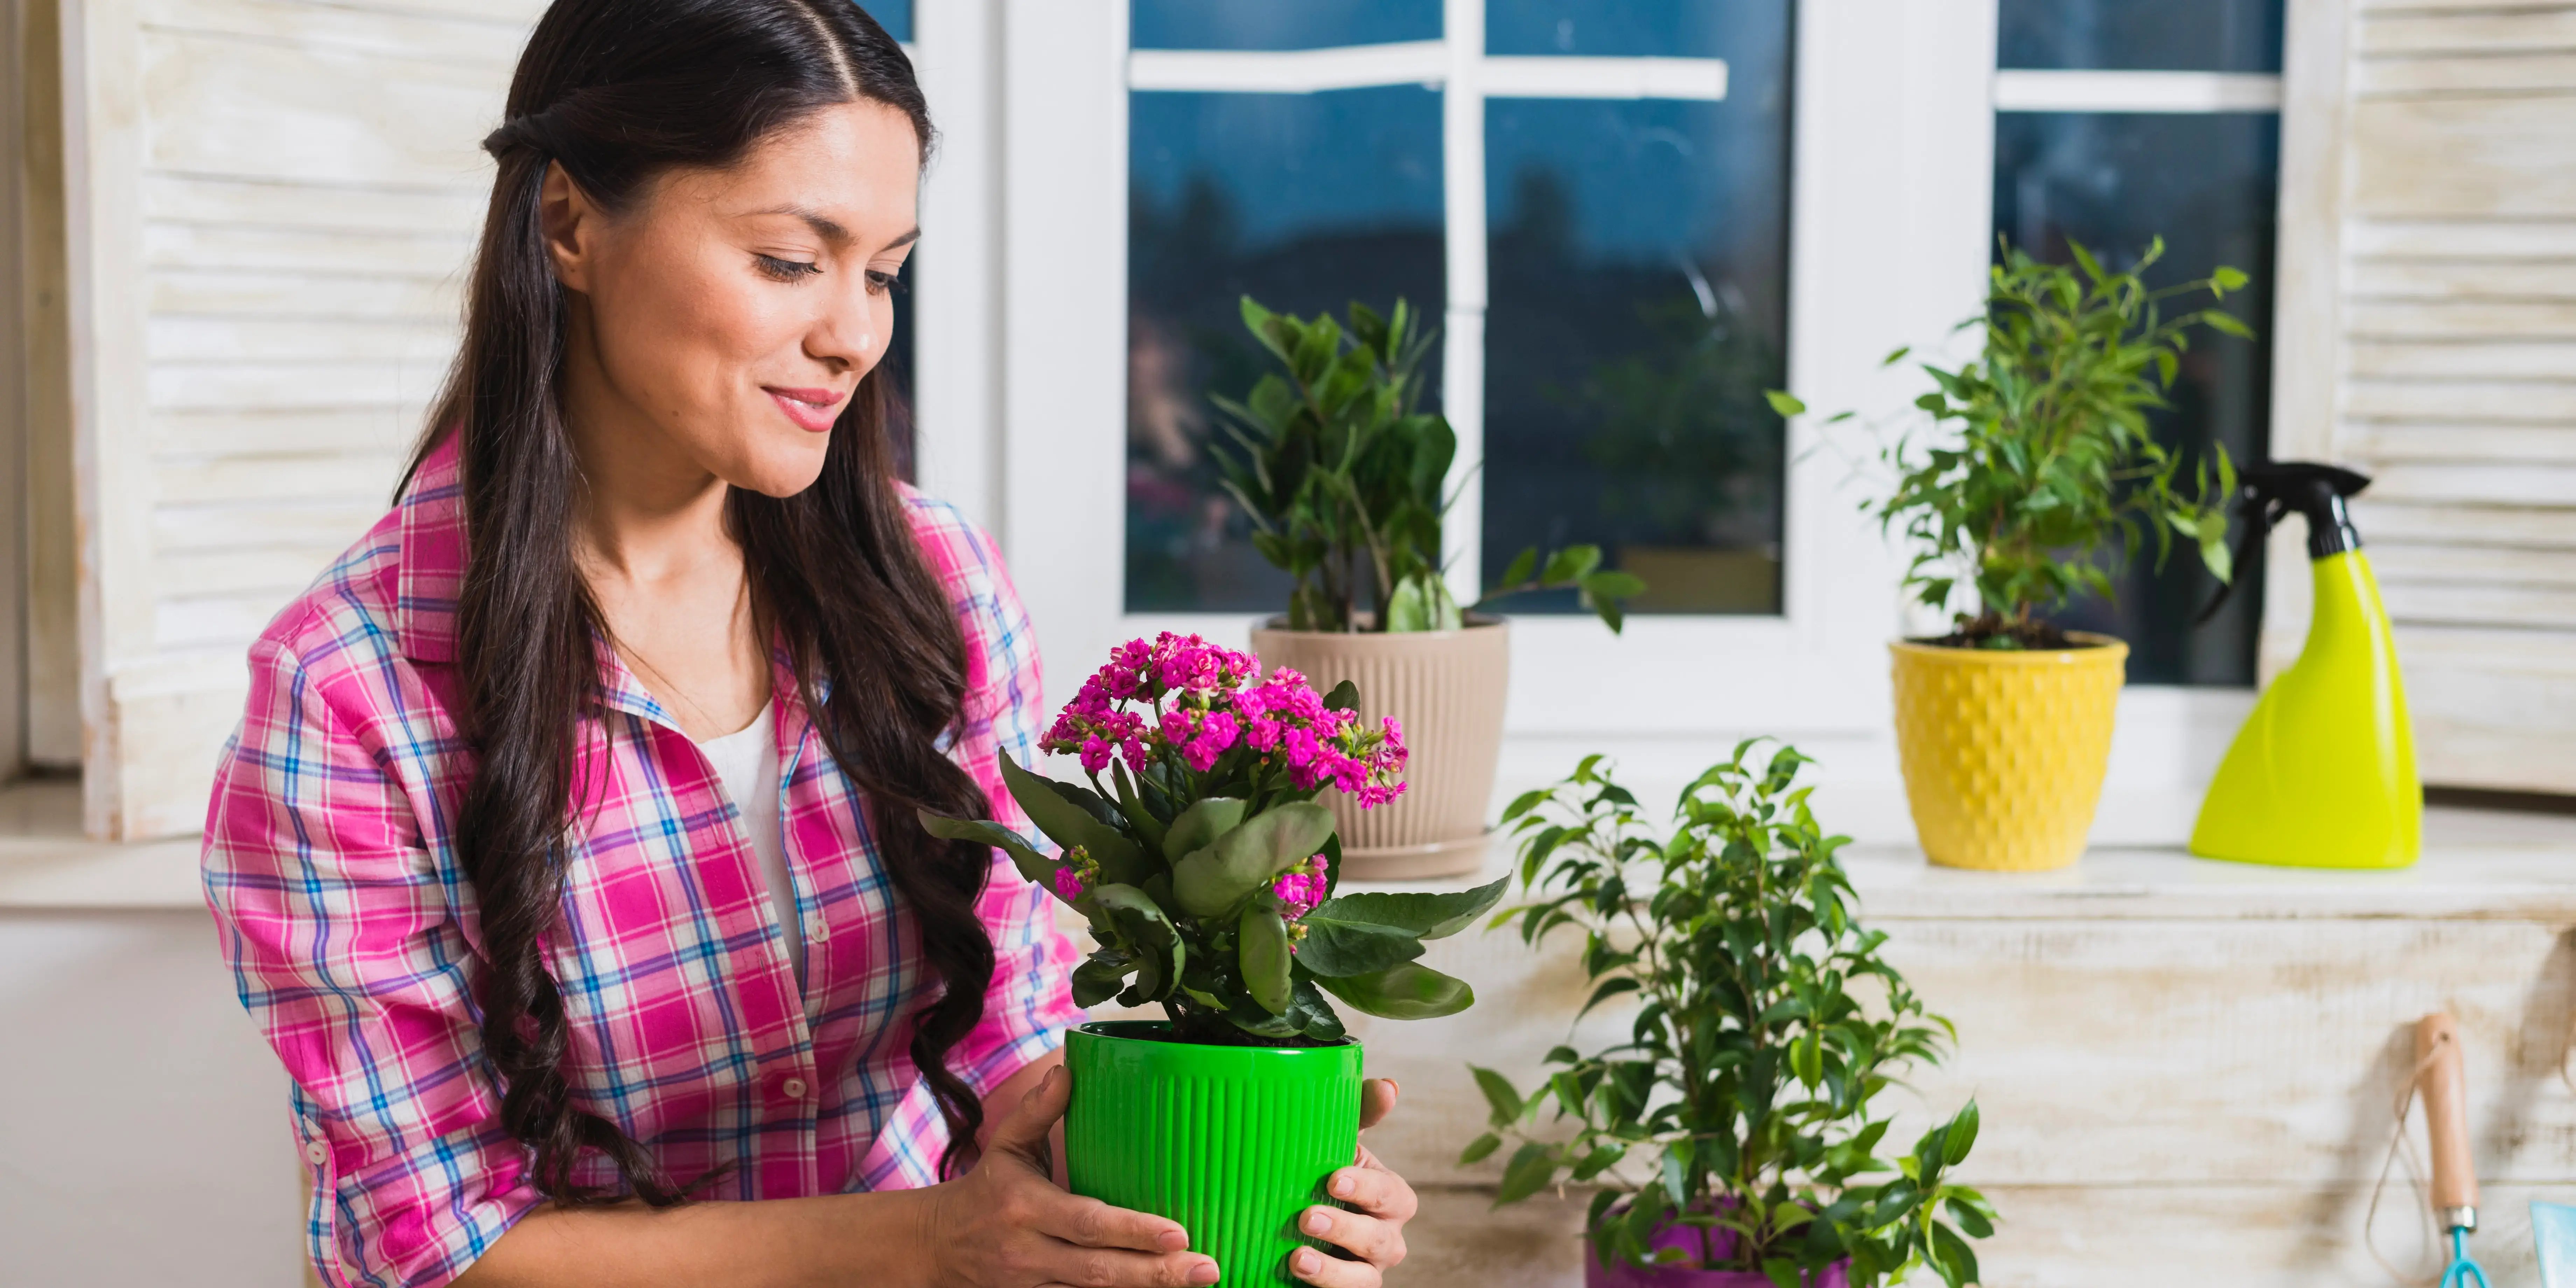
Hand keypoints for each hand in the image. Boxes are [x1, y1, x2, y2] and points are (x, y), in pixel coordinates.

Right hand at [924, 1065, 1218, 1287]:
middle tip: (1208, 1269)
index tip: (1178, 1233)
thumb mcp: (1006, 1144)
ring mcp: (1033, 1284)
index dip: (1132, 1231)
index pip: (1086, 1223)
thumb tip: (1067, 1068)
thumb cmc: (985, 1189)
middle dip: (1157, 1273)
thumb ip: (1038, 1110)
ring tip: (1196, 1283)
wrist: (936, 1246)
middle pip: (1099, 1270)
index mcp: (1027, 1207)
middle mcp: (1030, 1251)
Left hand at [1287, 1078, 1415, 1286]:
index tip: (1333, 1178)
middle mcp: (1386, 1237)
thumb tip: (1390, 1086)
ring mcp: (1367, 1271)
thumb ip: (1360, 1113)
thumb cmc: (1325, 1176)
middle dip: (1345, 1229)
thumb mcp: (1339, 1144)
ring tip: (1297, 1258)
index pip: (1389, 1193)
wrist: (1295, 1223)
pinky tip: (1294, 1273)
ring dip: (1332, 1270)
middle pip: (1379, 1239)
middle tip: (1307, 1216)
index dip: (1365, 1187)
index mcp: (1390, 1197)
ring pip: (1364, 1279)